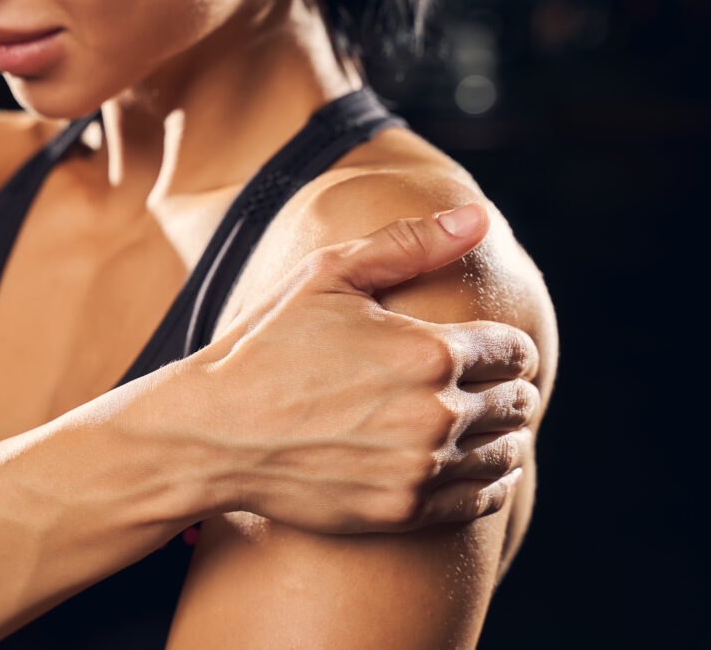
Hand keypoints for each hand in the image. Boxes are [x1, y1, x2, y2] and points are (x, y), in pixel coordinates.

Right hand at [194, 202, 539, 533]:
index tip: (493, 352)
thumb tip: (478, 218)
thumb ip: (409, 244)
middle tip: (490, 388)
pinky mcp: (402, 511)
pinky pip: (480, 501)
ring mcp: (419, 468)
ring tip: (486, 428)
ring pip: (505, 453)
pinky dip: (487, 483)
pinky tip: (472, 469)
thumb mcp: (327, 276)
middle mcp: (435, 413)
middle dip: (509, 390)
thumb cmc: (265, 345)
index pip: (515, 351)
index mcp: (427, 349)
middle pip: (517, 403)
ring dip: (504, 437)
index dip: (509, 348)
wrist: (211, 432)